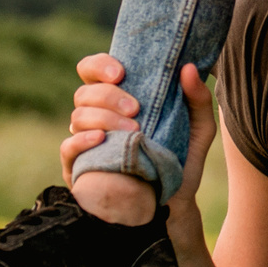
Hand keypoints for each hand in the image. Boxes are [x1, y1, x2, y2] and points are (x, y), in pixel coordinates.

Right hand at [65, 54, 216, 238]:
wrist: (177, 201)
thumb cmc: (183, 158)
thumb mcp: (200, 128)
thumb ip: (198, 98)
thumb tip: (189, 67)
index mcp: (118, 99)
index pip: (93, 70)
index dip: (99, 65)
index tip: (121, 72)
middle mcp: (97, 116)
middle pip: (85, 92)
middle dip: (110, 96)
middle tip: (137, 109)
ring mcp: (86, 142)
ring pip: (78, 117)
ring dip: (104, 118)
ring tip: (133, 131)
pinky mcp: (80, 168)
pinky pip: (67, 148)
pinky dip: (81, 140)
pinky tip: (100, 140)